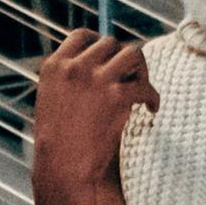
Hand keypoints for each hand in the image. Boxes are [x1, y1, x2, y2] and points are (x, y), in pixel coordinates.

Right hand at [31, 31, 157, 191]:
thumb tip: (102, 62)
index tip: (110, 57)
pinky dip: (152, 97)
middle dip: (123, 60)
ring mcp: (95, 79)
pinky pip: (144, 85)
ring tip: (142, 88)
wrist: (64, 168)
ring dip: (141, 69)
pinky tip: (151, 109)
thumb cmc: (60, 143)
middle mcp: (74, 67)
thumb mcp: (53, 101)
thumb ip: (71, 79)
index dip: (99, 43)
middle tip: (131, 80)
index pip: (81, 36)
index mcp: (54, 66)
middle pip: (111, 43)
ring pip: (132, 54)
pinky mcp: (115, 96)